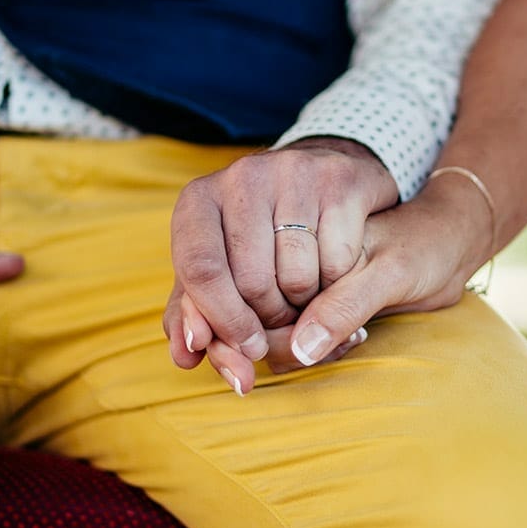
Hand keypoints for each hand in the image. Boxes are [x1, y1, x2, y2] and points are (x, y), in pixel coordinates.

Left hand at [167, 169, 490, 391]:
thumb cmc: (261, 239)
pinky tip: (333, 273)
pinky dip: (338, 283)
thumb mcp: (221, 270)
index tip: (247, 349)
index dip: (223, 320)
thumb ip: (195, 316)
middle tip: (283, 321)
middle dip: (270, 320)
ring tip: (306, 295)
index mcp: (198, 199)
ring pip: (297, 276)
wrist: (324, 183)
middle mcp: (242, 176)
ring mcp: (293, 172)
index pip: (199, 268)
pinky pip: (338, 261)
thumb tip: (186, 355)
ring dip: (306, 307)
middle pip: (251, 281)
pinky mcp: (340, 180)